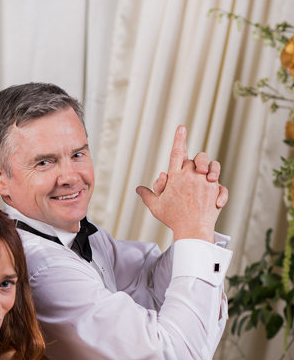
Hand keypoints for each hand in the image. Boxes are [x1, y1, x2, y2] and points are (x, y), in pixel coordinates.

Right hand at [135, 126, 227, 240]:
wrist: (192, 231)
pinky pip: (220, 184)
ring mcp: (205, 182)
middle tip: (197, 171)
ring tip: (208, 177)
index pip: (177, 153)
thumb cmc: (173, 219)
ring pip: (211, 166)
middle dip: (197, 162)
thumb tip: (138, 189)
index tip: (182, 127)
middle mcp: (191, 176)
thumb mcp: (156, 207)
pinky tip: (216, 199)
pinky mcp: (216, 190)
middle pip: (196, 158)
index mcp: (175, 177)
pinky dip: (219, 190)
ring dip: (211, 168)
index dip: (179, 139)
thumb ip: (147, 195)